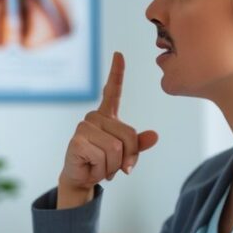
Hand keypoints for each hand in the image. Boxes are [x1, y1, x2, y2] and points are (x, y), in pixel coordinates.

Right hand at [57, 52, 158, 208]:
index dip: (117, 72)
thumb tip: (155, 136)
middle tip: (116, 167)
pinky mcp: (78, 140)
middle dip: (128, 157)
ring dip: (113, 166)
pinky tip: (91, 167)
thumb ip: (138, 145)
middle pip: (128, 135)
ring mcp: (84, 126)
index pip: (113, 90)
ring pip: (116, 148)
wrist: (82, 178)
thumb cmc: (102, 163)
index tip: (119, 54)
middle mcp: (94, 116)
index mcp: (107, 116)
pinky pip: (103, 155)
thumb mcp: (125, 155)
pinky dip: (102, 169)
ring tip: (101, 167)